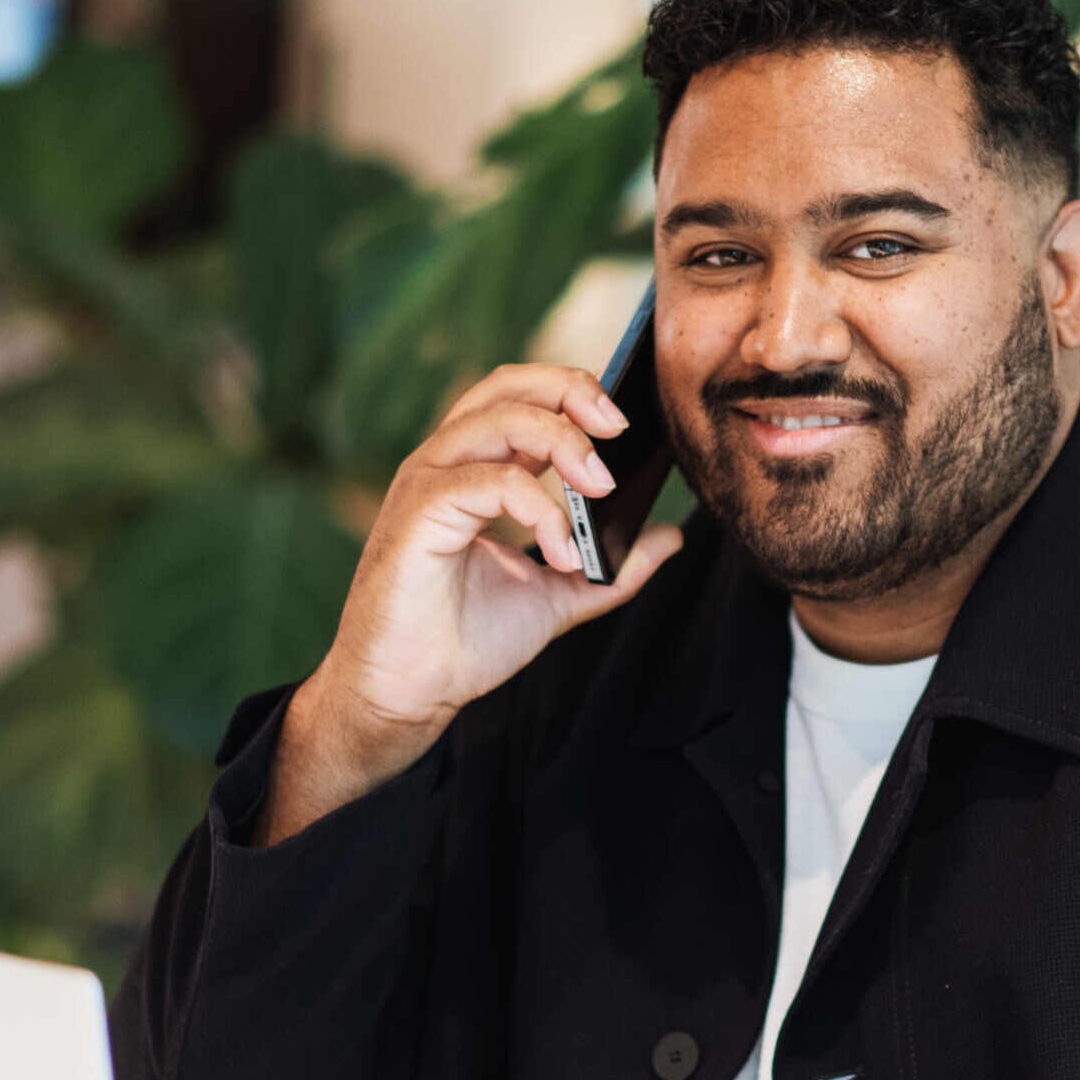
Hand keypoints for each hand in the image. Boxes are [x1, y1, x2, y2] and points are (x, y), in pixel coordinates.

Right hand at [256, 364, 683, 843]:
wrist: (409, 693)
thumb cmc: (467, 642)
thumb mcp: (559, 597)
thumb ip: (613, 568)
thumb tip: (670, 536)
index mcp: (476, 469)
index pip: (523, 395)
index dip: (574, 391)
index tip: (626, 423)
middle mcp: (448, 463)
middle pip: (508, 386)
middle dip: (572, 392)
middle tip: (620, 430)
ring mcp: (428, 482)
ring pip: (500, 418)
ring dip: (564, 444)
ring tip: (601, 489)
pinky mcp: (419, 512)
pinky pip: (489, 479)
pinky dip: (539, 507)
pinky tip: (562, 550)